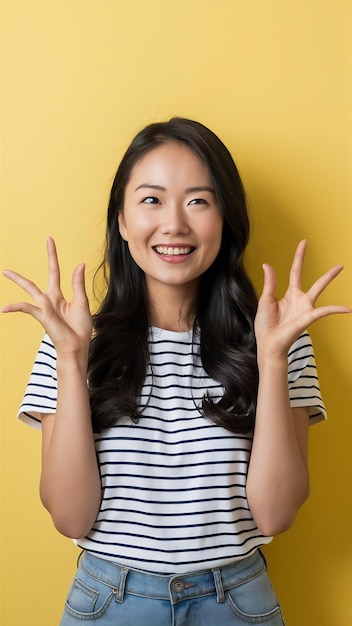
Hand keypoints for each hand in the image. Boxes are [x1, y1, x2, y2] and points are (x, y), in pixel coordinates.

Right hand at [2, 237, 91, 354]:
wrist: (77, 346)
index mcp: (59, 296)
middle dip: (36, 264)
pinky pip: (26, 307)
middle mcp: (49, 299)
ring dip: (18, 279)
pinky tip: (4, 308)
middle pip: (39, 278)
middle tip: (30, 250)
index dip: (52, 255)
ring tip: (5, 271)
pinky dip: (15, 306)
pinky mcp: (41, 315)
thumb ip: (77, 283)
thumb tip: (79, 263)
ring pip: (29, 288)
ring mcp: (44, 306)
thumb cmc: (80, 328)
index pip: (55, 271)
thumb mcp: (81, 302)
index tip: (49, 240)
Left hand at [254, 240, 350, 357]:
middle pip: (316, 282)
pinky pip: (324, 311)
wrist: (268, 343)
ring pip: (320, 290)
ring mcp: (305, 308)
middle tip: (340, 265)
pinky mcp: (307, 317)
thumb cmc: (266, 326)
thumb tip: (267, 265)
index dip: (299, 257)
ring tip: (340, 268)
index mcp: (289, 295)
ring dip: (329, 279)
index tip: (304, 243)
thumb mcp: (265, 300)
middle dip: (327, 274)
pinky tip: (347, 309)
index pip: (296, 272)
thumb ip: (270, 283)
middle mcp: (300, 300)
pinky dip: (335, 309)